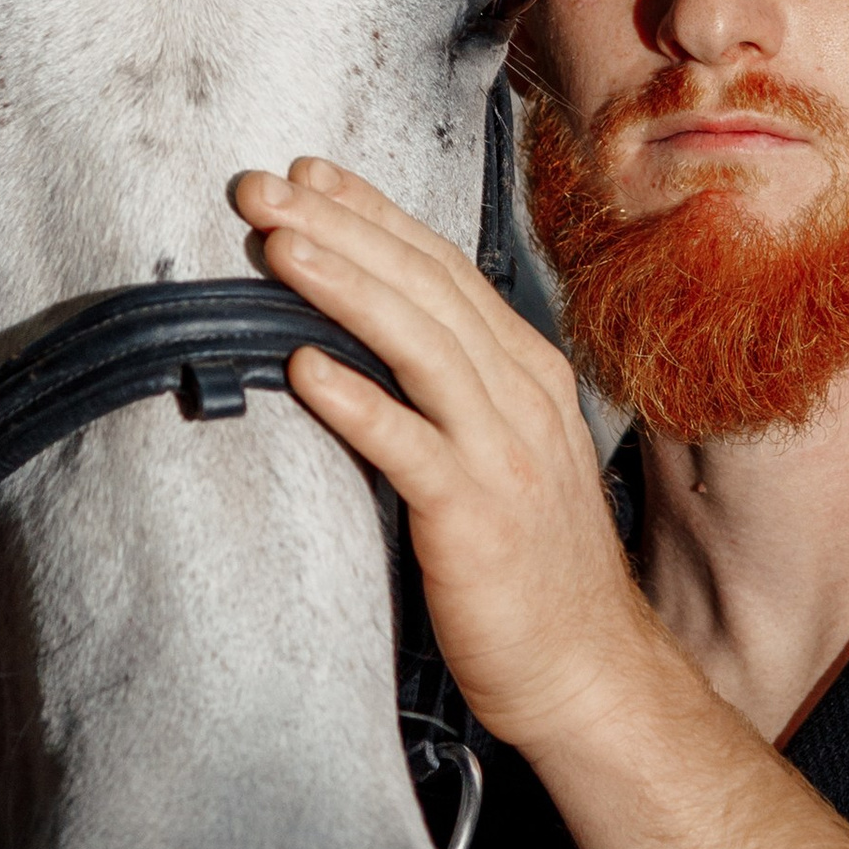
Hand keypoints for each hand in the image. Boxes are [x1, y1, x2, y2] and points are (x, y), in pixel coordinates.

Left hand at [232, 156, 657, 757]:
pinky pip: (411, 447)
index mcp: (526, 374)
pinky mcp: (477, 519)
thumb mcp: (500, 457)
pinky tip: (304, 368)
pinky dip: (357, 402)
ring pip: (419, 346)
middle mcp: (521, 399)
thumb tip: (364, 343)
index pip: (442, 269)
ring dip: (343, 287)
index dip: (372, 215)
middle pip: (424, 289)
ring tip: (275, 246)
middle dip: (340, 227)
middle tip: (261, 186)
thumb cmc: (530, 573)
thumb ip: (450, 395)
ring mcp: (504, 455)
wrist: (587, 672)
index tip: (308, 176)